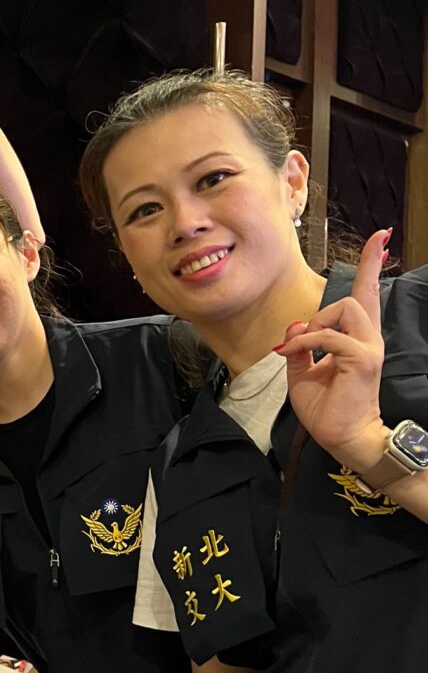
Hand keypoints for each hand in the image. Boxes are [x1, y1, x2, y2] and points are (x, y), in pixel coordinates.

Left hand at [277, 228, 390, 469]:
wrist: (341, 436)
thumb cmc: (326, 409)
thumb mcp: (301, 373)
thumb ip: (299, 347)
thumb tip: (296, 325)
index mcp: (357, 339)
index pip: (366, 295)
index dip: (370, 265)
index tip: (380, 237)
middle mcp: (369, 338)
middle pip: (357, 295)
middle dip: (323, 310)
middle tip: (302, 343)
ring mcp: (369, 347)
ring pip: (345, 308)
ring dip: (315, 326)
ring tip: (301, 352)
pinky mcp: (362, 359)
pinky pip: (328, 336)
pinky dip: (305, 344)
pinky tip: (292, 356)